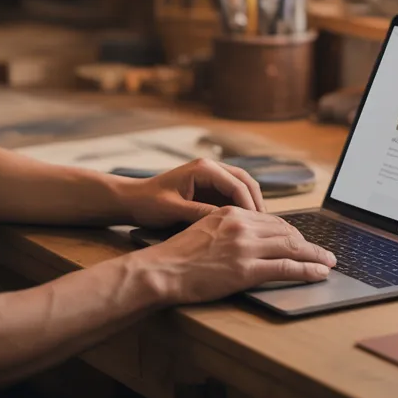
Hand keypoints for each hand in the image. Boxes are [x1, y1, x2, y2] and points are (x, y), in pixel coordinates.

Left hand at [118, 157, 265, 228]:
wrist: (132, 200)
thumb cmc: (148, 203)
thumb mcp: (173, 210)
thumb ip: (199, 213)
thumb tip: (226, 221)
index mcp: (203, 168)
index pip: (236, 184)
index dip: (249, 205)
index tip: (256, 225)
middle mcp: (210, 168)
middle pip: (245, 182)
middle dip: (256, 203)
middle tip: (265, 226)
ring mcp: (211, 177)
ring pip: (242, 188)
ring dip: (251, 206)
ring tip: (260, 228)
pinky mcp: (209, 188)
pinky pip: (232, 196)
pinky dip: (242, 209)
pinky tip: (245, 227)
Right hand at [136, 207, 335, 303]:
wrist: (161, 270)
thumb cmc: (176, 255)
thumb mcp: (203, 228)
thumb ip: (227, 228)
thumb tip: (246, 238)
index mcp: (231, 213)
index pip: (271, 220)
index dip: (291, 232)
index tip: (302, 240)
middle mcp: (242, 224)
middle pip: (286, 231)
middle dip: (308, 243)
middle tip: (323, 252)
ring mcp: (245, 246)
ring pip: (292, 247)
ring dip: (315, 256)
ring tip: (328, 262)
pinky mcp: (247, 269)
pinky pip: (286, 268)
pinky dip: (308, 270)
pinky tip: (319, 273)